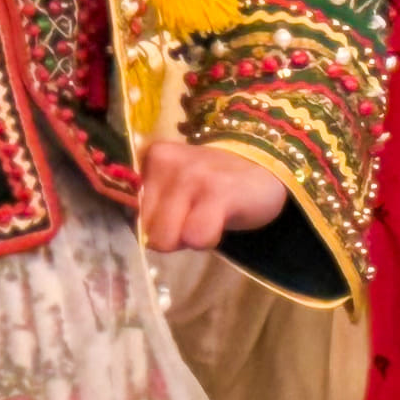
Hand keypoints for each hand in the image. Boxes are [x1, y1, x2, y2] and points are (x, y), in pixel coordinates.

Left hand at [141, 137, 290, 251]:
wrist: (267, 162)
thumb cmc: (215, 183)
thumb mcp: (174, 186)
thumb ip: (152, 205)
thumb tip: (143, 240)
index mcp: (151, 159)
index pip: (131, 216)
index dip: (156, 225)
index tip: (179, 212)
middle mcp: (165, 162)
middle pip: (148, 232)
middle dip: (172, 234)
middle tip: (197, 217)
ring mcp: (192, 175)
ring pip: (166, 239)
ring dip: (190, 238)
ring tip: (209, 218)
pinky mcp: (219, 191)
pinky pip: (197, 237)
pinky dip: (208, 240)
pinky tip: (222, 221)